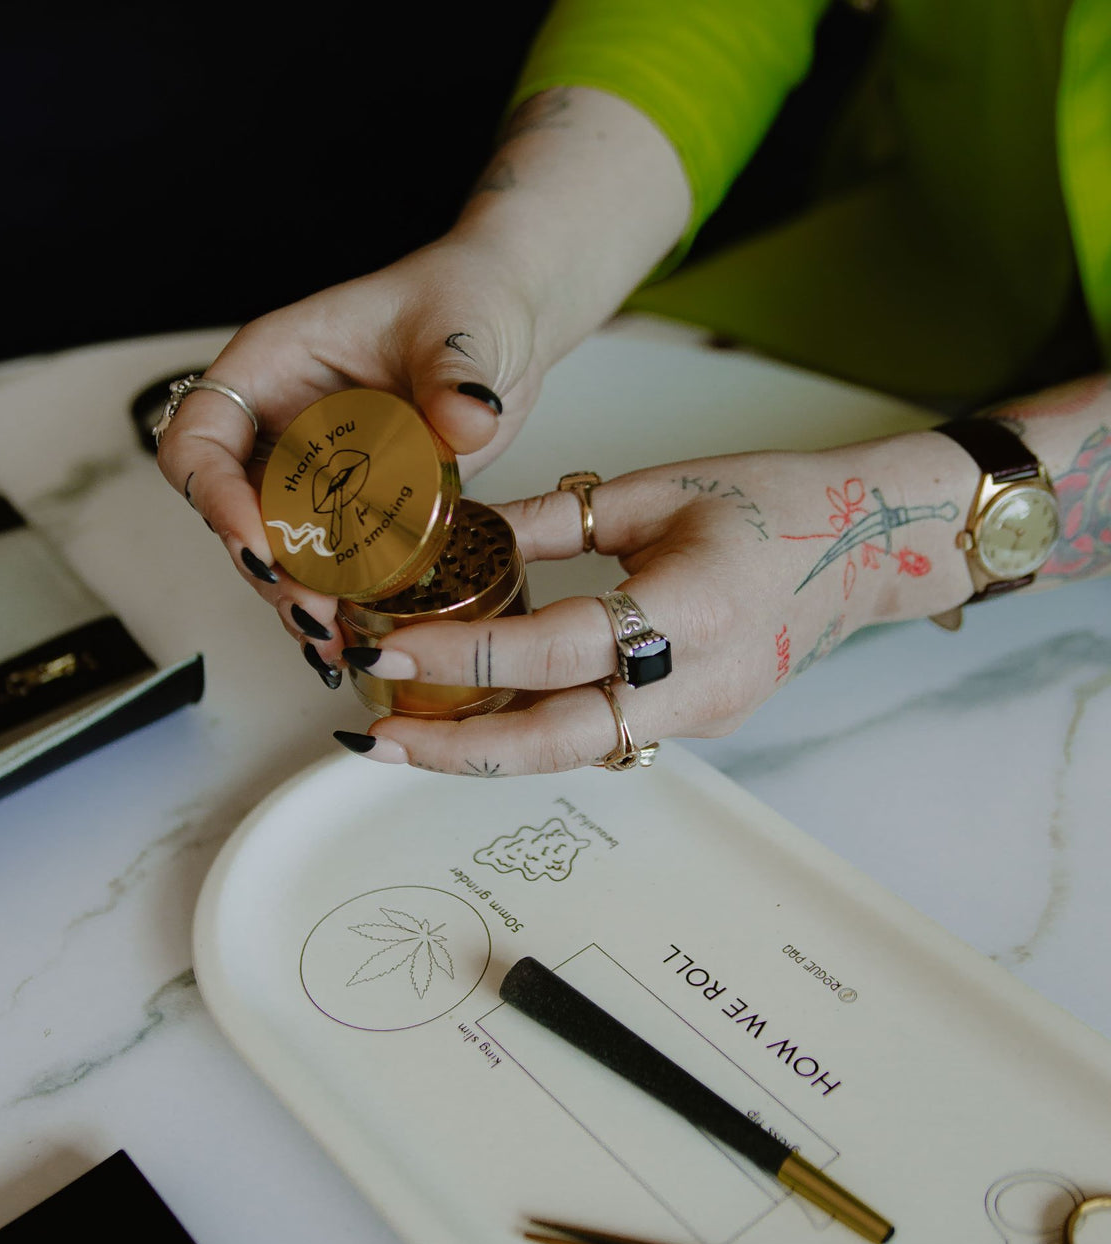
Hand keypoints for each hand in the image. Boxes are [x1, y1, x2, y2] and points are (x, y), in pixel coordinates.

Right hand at [154, 236, 546, 673]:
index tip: (258, 541)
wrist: (505, 325)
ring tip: (333, 644)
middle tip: (313, 612)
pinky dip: (338, 603)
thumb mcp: (462, 330)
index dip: (213, 493)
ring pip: (276, 549)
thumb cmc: (465, 302)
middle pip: (232, 511)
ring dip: (296, 599)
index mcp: (273, 366)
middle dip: (264, 569)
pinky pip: (330, 562)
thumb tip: (466, 417)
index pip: (201, 435)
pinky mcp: (355, 508)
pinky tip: (358, 639)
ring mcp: (314, 471)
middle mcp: (280, 424)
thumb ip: (457, 375)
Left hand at [331, 431, 975, 773]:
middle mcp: (699, 682)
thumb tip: (459, 532)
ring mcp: (702, 715)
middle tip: (378, 737)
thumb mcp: (657, 492)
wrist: (865, 549)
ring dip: (488, 748)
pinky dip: (536, 729)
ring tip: (410, 732)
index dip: (469, 656)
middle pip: (560, 741)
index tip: (394, 649)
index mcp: (693, 608)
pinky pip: (602, 735)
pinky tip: (481, 712)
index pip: (559, 649)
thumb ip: (554, 522)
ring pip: (575, 751)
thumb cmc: (772, 504)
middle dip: (459, 749)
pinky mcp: (697, 725)